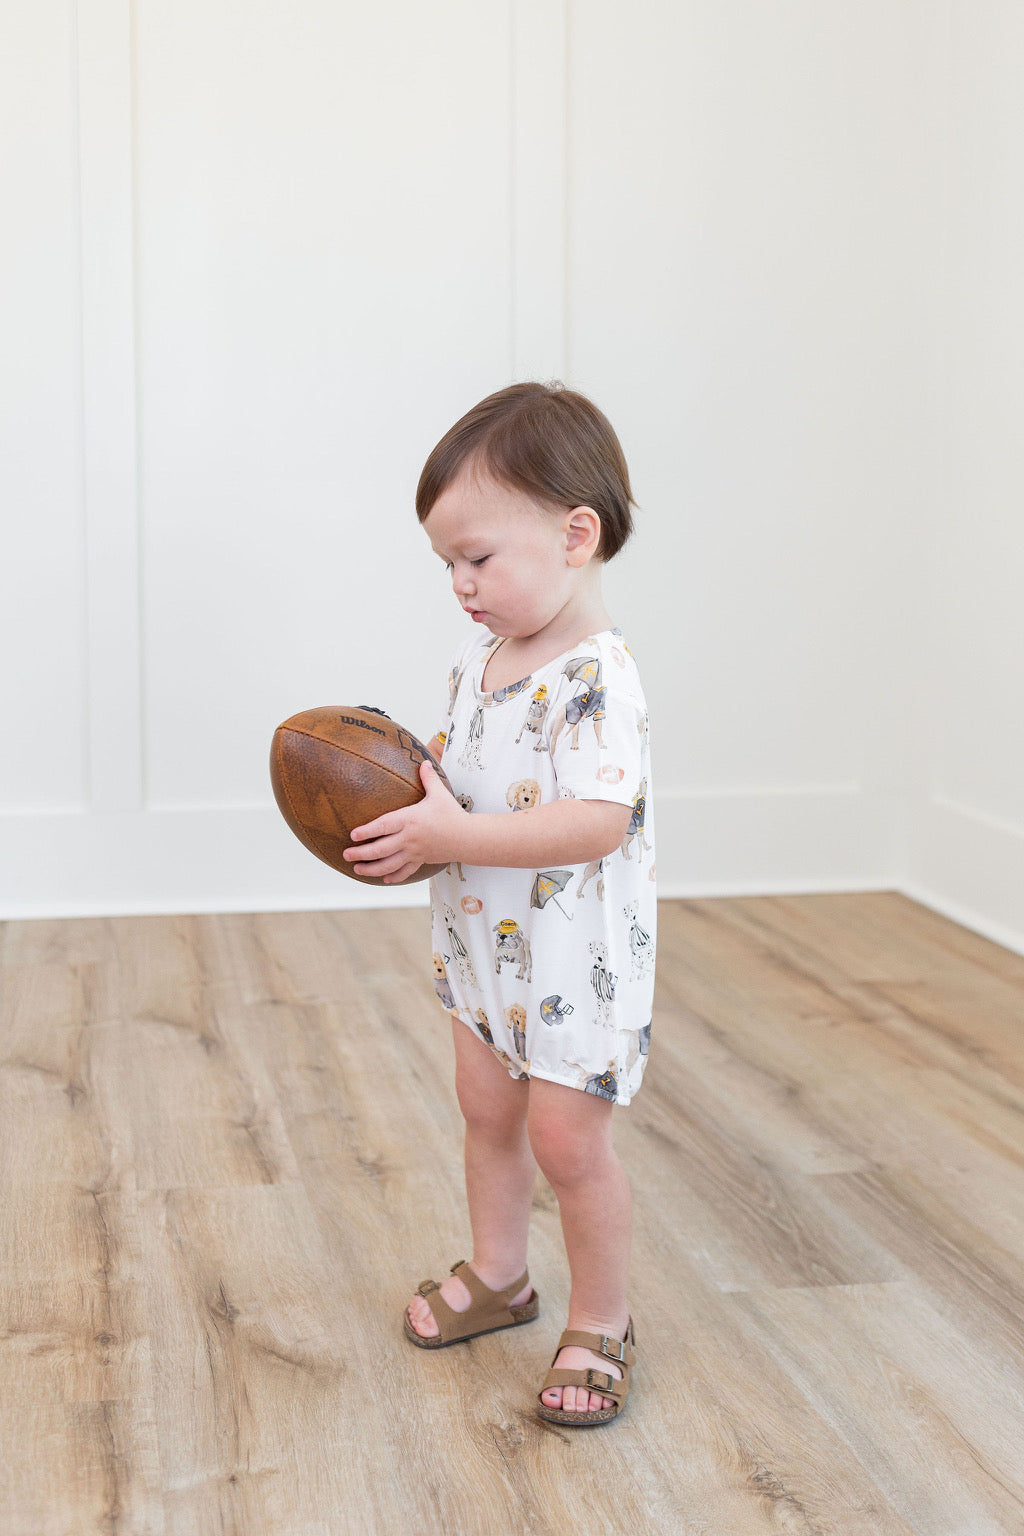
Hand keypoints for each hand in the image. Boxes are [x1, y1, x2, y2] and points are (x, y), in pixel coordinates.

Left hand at [343, 761, 467, 883]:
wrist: (468, 838)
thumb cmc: (452, 815)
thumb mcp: (440, 794)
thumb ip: (428, 778)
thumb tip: (423, 761)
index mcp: (410, 820)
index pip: (383, 826)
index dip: (366, 831)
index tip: (352, 835)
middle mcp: (409, 838)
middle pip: (380, 849)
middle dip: (361, 853)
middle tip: (346, 854)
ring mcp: (414, 852)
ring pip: (388, 865)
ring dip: (371, 869)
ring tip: (357, 868)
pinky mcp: (421, 861)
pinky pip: (404, 872)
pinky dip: (392, 876)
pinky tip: (383, 879)